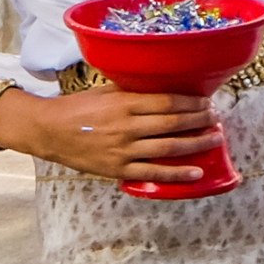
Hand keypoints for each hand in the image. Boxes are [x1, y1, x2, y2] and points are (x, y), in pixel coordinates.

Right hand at [13, 84, 221, 186]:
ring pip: (170, 147)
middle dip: (200, 120)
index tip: (207, 102)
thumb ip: (132, 92)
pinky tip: (198, 172)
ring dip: (197, 143)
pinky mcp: (119, 169)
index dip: (191, 103)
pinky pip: (154, 173)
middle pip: (173, 124)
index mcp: (123, 104)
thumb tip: (164, 89)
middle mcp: (127, 126)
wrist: (48, 130)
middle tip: (216, 118)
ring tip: (215, 138)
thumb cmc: (77, 108)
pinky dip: (178, 174)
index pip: (167, 102)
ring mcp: (124, 150)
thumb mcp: (104, 92)